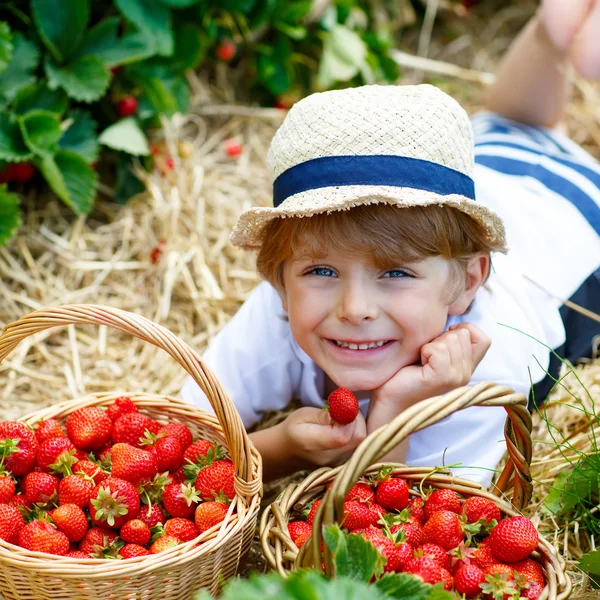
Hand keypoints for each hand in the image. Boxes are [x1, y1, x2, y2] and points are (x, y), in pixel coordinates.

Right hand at [281, 406, 366, 468]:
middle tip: (345, 409)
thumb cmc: (294, 429)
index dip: (348, 417)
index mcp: (312, 445)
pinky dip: (356, 433)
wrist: (287, 452)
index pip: (343, 435)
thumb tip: (347, 409)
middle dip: (357, 419)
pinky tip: (345, 428)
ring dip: (358, 426)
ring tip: (343, 419)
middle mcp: (329, 458)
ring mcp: (339, 463)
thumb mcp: (303, 414)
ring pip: (362, 441)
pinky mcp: (346, 463)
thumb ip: (325, 414)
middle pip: (358, 438)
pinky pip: (360, 446)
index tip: (342, 405)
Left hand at [370, 323, 490, 415]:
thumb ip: (449, 342)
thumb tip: (455, 323)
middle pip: (463, 334)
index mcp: (466, 368)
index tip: (442, 340)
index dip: (464, 330)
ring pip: (451, 339)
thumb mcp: (433, 355)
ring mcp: (456, 377)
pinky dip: (424, 351)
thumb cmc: (406, 375)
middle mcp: (466, 374)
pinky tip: (419, 365)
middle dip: (440, 337)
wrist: (390, 401)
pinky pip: (437, 349)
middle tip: (426, 356)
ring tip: (422, 361)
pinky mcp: (442, 378)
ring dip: (431, 344)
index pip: (483, 339)